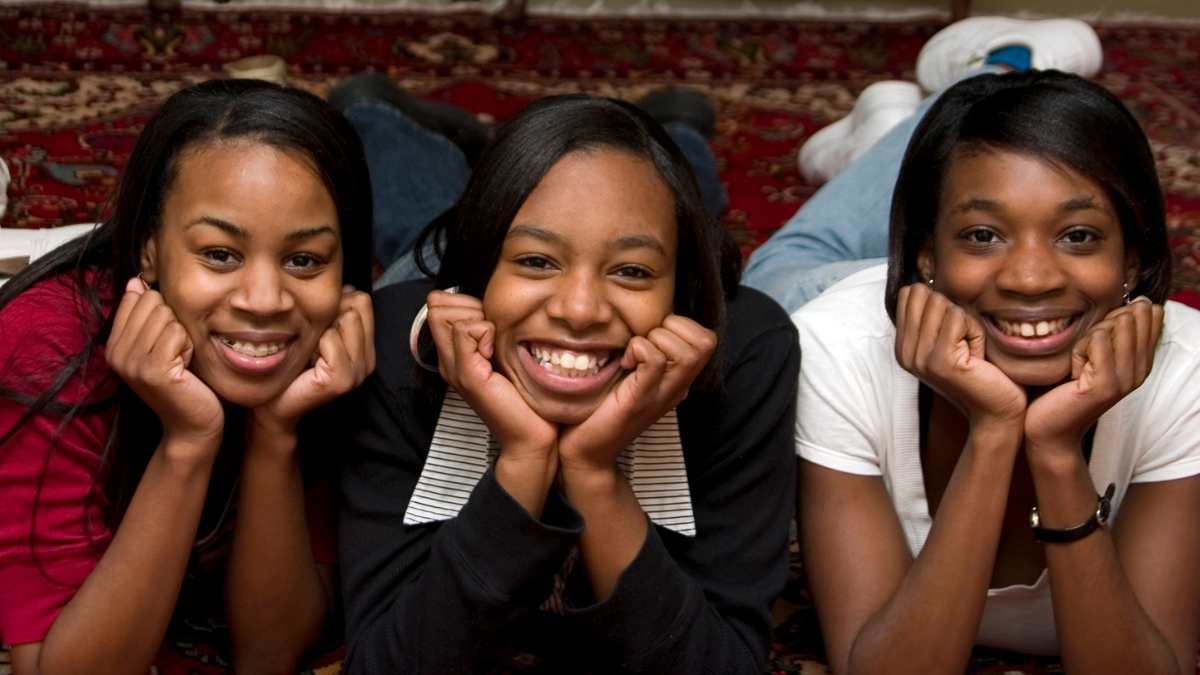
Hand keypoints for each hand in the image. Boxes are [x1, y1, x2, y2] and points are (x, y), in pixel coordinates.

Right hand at [106, 277, 222, 453]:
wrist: (192, 426)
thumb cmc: (183, 383)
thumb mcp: (159, 346)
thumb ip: (145, 317)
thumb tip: (135, 282)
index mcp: (113, 346)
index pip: (137, 297)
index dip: (162, 314)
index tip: (164, 343)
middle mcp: (116, 354)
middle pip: (153, 302)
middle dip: (174, 323)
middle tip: (175, 354)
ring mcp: (132, 362)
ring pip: (167, 316)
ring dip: (183, 337)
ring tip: (180, 362)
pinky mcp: (153, 370)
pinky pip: (178, 333)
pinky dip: (190, 347)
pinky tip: (186, 368)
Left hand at [253, 286, 375, 437]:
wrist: (274, 406)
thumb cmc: (291, 368)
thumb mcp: (317, 335)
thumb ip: (335, 314)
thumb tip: (347, 288)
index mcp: (365, 350)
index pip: (363, 301)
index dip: (336, 304)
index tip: (318, 328)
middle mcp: (368, 361)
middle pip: (356, 305)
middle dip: (329, 315)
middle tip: (313, 342)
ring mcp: (358, 372)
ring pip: (346, 318)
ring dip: (320, 330)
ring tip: (309, 352)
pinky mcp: (342, 380)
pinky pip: (331, 339)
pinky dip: (314, 344)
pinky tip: (306, 362)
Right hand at [425, 290, 556, 455]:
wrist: (530, 435)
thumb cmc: (524, 395)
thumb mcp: (504, 353)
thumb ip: (491, 331)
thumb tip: (490, 304)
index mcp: (454, 354)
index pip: (438, 305)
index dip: (464, 301)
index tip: (490, 323)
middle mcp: (448, 360)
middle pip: (437, 306)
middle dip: (469, 306)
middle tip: (494, 333)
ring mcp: (454, 368)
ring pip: (446, 314)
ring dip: (478, 319)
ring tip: (496, 345)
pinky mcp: (467, 374)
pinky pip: (465, 330)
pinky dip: (486, 331)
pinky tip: (497, 353)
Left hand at [558, 315, 715, 475]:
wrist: (587, 452)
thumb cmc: (603, 407)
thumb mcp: (632, 373)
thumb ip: (646, 350)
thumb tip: (646, 318)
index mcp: (679, 379)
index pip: (706, 338)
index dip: (679, 325)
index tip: (649, 337)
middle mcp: (678, 387)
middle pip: (705, 342)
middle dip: (671, 328)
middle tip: (642, 343)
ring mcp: (662, 395)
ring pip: (687, 351)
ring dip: (655, 339)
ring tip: (632, 354)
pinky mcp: (640, 400)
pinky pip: (654, 360)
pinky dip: (638, 349)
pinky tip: (624, 363)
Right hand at [895, 283, 1026, 427]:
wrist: (997, 410)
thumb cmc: (981, 370)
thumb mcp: (951, 336)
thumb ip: (934, 313)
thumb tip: (926, 280)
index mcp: (903, 345)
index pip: (910, 292)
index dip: (940, 303)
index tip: (952, 333)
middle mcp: (904, 351)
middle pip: (926, 294)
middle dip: (953, 311)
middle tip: (963, 342)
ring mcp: (919, 357)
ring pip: (943, 304)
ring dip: (966, 322)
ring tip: (970, 350)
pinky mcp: (939, 361)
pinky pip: (958, 318)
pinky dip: (976, 331)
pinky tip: (977, 356)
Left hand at [1025, 298, 1162, 450]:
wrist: (1047, 428)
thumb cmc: (1059, 388)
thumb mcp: (1087, 353)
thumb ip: (1108, 331)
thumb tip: (1128, 302)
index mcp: (1140, 361)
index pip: (1150, 316)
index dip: (1117, 314)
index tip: (1094, 337)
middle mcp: (1139, 370)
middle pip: (1131, 318)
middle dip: (1100, 324)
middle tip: (1081, 353)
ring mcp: (1126, 379)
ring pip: (1114, 326)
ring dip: (1087, 337)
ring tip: (1076, 363)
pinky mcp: (1107, 385)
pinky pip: (1097, 341)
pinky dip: (1077, 349)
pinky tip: (1071, 370)